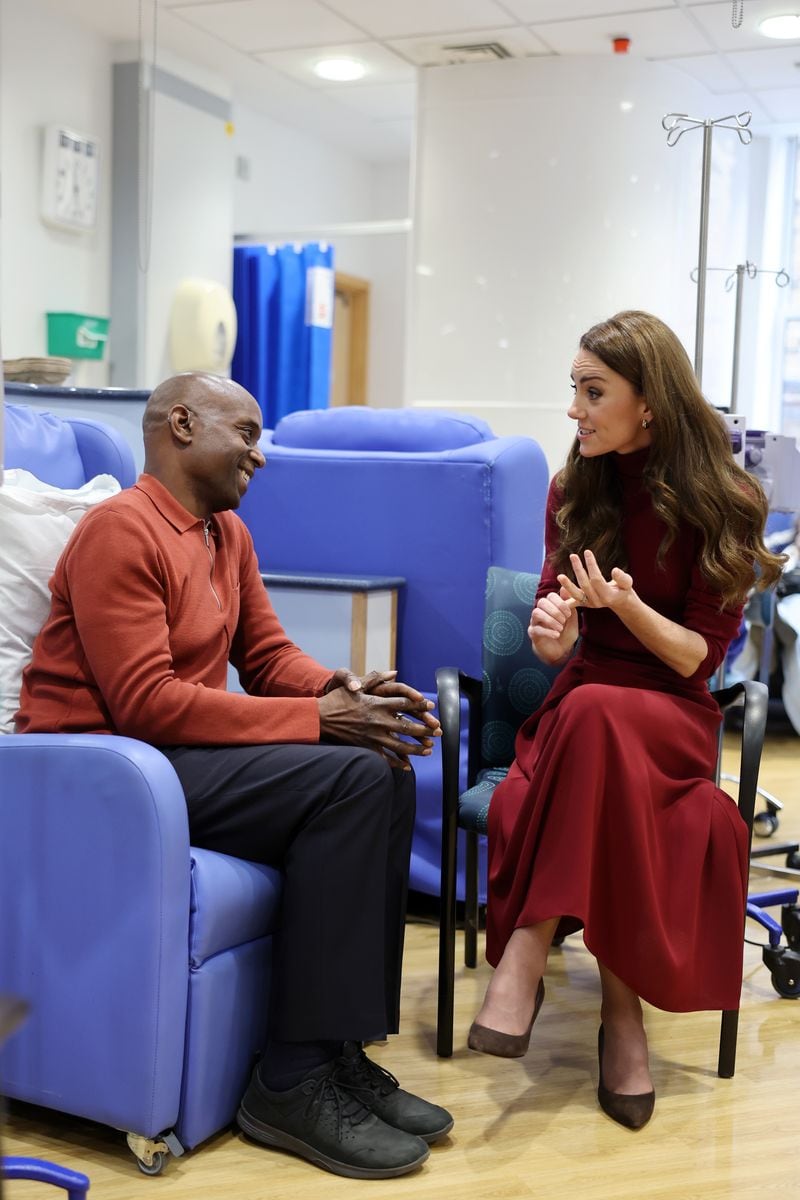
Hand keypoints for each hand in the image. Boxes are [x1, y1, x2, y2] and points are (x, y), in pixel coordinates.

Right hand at [319, 669, 440, 768]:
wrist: (318, 719)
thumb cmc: (336, 700)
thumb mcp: (354, 686)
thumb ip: (375, 679)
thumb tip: (394, 673)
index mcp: (377, 703)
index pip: (404, 703)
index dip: (420, 704)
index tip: (432, 706)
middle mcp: (378, 720)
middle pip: (408, 726)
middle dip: (426, 729)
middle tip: (439, 731)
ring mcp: (373, 736)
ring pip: (400, 745)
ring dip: (417, 748)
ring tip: (429, 750)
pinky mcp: (366, 747)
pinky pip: (385, 758)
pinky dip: (397, 763)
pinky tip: (408, 766)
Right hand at [528, 589, 579, 661]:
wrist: (561, 651)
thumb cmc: (566, 633)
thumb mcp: (572, 619)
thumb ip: (569, 605)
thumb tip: (565, 588)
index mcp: (551, 607)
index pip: (551, 596)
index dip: (560, 603)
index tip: (569, 614)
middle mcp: (541, 612)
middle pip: (542, 602)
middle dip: (554, 610)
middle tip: (564, 620)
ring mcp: (535, 622)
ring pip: (536, 613)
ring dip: (550, 620)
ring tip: (560, 628)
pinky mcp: (533, 633)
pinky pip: (536, 629)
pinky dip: (548, 631)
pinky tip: (557, 635)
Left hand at [558, 550, 634, 611]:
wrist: (620, 602)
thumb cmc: (624, 589)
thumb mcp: (628, 583)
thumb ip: (622, 578)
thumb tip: (615, 570)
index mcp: (608, 595)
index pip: (596, 579)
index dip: (591, 565)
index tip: (587, 552)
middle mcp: (597, 601)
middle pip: (585, 584)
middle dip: (578, 569)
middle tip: (572, 555)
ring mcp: (589, 604)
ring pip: (576, 594)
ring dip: (567, 585)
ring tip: (559, 576)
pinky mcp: (584, 604)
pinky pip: (573, 603)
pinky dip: (564, 599)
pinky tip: (554, 595)